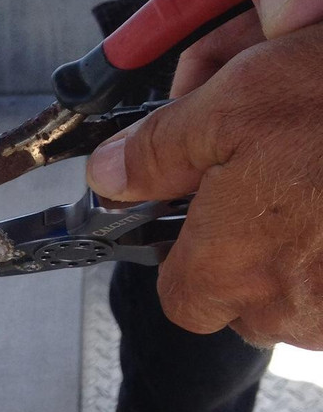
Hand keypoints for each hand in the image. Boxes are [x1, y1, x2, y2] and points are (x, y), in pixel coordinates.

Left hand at [85, 0, 322, 349]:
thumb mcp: (235, 103)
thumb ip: (160, 151)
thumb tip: (110, 176)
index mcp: (229, 269)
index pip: (181, 300)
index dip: (189, 261)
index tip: (206, 223)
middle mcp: (287, 309)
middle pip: (246, 304)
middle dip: (254, 256)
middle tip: (279, 194)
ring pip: (305, 302)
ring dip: (308, 256)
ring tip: (321, 188)